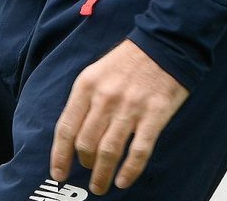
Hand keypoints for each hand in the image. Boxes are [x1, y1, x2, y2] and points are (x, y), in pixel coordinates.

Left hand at [51, 39, 188, 194]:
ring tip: (100, 187)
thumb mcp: (98, 71)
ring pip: (108, 152)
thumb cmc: (129, 59)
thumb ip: (86, 100)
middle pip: (86, 144)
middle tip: (89, 174)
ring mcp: (131, 107)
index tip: (59, 174)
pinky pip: (138, 151)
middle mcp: (106, 97)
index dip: (60, 156)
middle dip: (85, 165)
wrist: (166, 41)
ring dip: (102, 175)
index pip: (66, 128)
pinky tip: (123, 181)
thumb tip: (75, 137)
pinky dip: (129, 171)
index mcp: (87, 85)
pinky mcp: (154, 114)